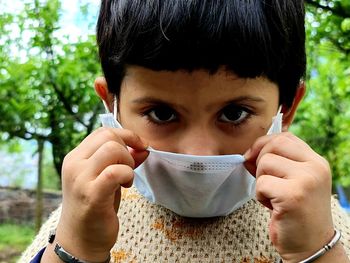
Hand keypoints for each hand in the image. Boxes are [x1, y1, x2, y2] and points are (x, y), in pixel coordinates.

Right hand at [55, 127, 147, 261]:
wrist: (81, 239)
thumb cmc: (96, 206)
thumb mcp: (108, 177)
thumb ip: (123, 160)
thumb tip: (143, 147)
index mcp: (76, 157)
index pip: (102, 131)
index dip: (126, 135)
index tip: (139, 146)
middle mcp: (74, 164)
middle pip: (108, 136)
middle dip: (127, 148)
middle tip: (129, 167)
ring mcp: (80, 179)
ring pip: (112, 149)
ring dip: (127, 162)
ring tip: (126, 178)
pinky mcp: (92, 194)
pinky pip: (116, 172)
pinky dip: (127, 175)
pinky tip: (125, 186)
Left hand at [244, 132, 333, 261]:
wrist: (310, 245)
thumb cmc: (296, 212)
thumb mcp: (291, 181)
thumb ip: (274, 163)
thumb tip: (248, 153)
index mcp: (316, 161)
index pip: (285, 137)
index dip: (264, 144)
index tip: (255, 157)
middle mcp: (315, 167)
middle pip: (274, 144)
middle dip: (259, 159)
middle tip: (263, 178)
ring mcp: (306, 180)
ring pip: (265, 162)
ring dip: (261, 181)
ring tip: (272, 196)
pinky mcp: (293, 195)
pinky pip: (261, 183)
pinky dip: (260, 195)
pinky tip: (272, 206)